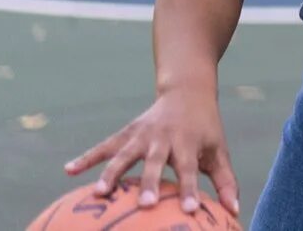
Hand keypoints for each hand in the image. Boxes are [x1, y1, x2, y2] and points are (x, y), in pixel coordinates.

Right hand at [62, 86, 238, 218]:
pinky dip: (86, 157)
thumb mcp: (218, 151)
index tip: (191, 210)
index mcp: (188, 143)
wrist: (187, 92)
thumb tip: (234, 211)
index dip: (190, 189)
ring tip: (98, 193)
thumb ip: (225, 181)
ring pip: (124, 154)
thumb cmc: (205, 130)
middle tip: (145, 205)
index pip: (190, 169)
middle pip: (155, 162)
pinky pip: (104, 146)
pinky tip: (69, 170)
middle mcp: (164, 137)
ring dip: (111, 172)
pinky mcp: (126, 133)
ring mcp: (142, 134)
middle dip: (149, 183)